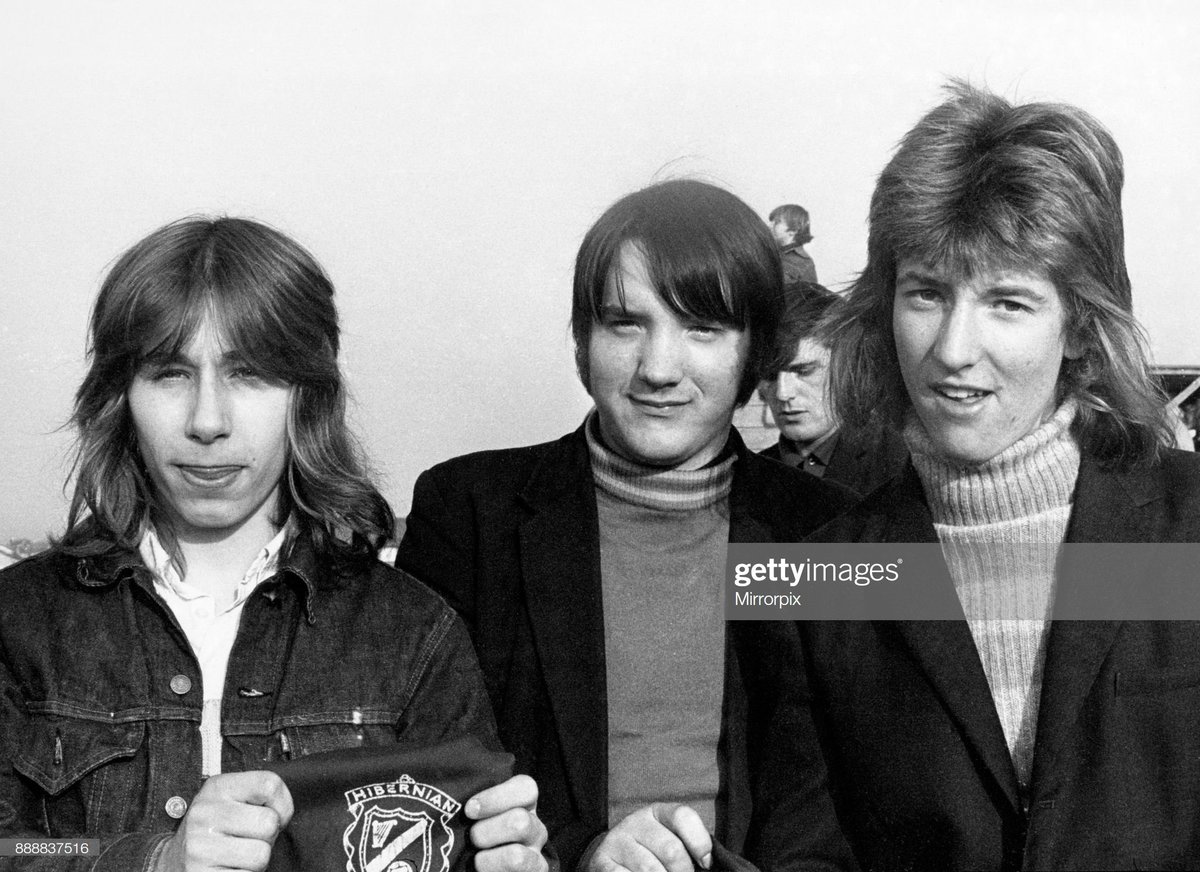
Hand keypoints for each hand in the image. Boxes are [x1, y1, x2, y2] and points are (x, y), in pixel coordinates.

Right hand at [156, 771, 293, 871]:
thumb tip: (283, 815)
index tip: (272, 813)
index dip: (282, 804)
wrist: (173, 861)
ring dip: (256, 860)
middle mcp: (205, 813)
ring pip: (261, 855)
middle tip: (250, 839)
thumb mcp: (232, 799)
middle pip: (269, 823)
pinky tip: (229, 868)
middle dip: (267, 837)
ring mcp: (200, 847)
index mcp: (218, 787)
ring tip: (239, 855)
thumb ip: (260, 796)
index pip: (269, 784)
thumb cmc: (215, 829)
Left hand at [464, 774, 548, 871]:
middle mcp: (534, 827)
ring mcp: (535, 855)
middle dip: (486, 832)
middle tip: (471, 838)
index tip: (469, 809)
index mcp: (522, 803)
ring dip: (487, 859)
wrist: (472, 864)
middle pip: (520, 822)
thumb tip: (427, 777)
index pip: (526, 788)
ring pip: (516, 856)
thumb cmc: (468, 832)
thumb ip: (462, 794)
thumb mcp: (469, 810)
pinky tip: (480, 870)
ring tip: (475, 859)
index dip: (497, 797)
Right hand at [586, 804, 710, 871]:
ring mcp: (617, 842)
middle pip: (672, 850)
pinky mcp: (602, 862)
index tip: (705, 863)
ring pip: (651, 869)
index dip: (700, 842)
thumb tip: (707, 864)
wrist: (611, 860)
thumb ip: (688, 847)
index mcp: (657, 812)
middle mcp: (635, 822)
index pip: (683, 816)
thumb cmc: (651, 853)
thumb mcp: (669, 840)